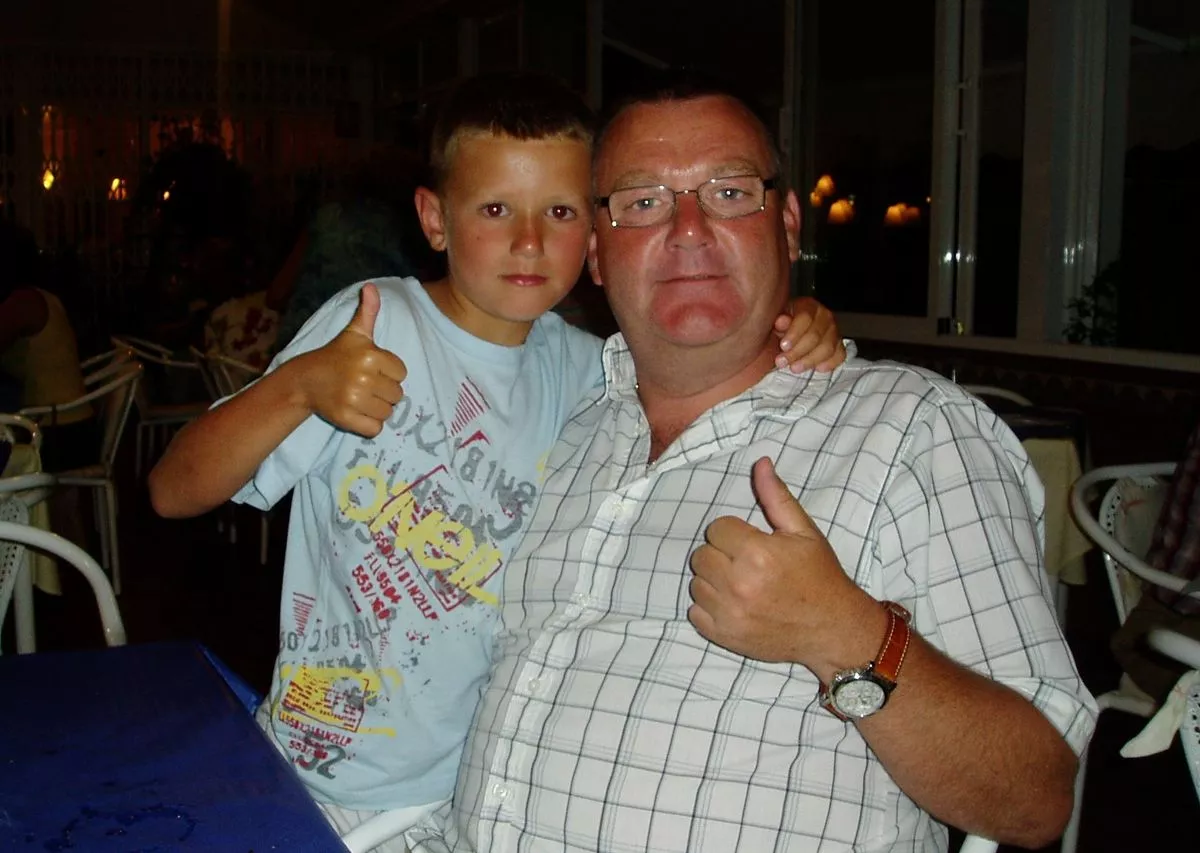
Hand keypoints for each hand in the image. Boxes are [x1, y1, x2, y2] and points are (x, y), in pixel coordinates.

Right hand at [294, 283, 406, 437]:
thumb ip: (368, 311)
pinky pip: (375, 429)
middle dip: (385, 392)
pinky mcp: (346, 418)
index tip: (373, 369)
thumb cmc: (336, 355)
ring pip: (388, 413)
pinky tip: (358, 412)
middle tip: (367, 385)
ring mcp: (353, 399)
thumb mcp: (354, 333)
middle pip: (397, 395)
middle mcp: (363, 377)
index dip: (390, 373)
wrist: (306, 379)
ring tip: (362, 398)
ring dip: (378, 409)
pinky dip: (370, 425)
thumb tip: (371, 286)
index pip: (401, 373)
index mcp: (371, 356)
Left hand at [688, 458, 875, 668]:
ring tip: (741, 585)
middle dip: (721, 555)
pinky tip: (734, 605)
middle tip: (747, 564)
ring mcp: (729, 613)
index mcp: (757, 553)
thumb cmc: (820, 577)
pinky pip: (695, 612)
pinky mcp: (724, 636)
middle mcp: (738, 584)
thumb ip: (776, 497)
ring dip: (714, 581)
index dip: (734, 533)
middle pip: (702, 555)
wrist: (833, 629)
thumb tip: (760, 462)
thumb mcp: (804, 532)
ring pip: (696, 583)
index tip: (752, 543)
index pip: (716, 529)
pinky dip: (709, 608)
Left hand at [773, 297, 845, 372]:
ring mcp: (834, 331)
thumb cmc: (782, 327)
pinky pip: (839, 356)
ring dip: (809, 361)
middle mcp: (824, 316)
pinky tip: (816, 367)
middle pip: (816, 336)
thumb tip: (781, 321)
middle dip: (797, 352)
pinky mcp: (839, 346)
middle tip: (782, 361)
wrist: (789, 335)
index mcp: (808, 305)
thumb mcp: (776, 321)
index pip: (805, 317)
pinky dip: (829, 363)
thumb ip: (779, 322)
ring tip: (794, 367)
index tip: (783, 346)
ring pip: (828, 348)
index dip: (794, 334)